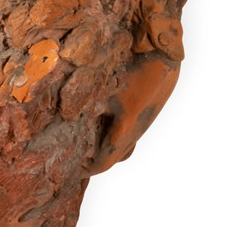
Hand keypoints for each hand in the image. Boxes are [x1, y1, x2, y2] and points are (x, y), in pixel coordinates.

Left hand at [88, 55, 179, 174]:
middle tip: (80, 159)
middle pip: (116, 157)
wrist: (163, 54)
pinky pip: (134, 133)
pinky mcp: (150, 113)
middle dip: (98, 161)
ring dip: (111, 149)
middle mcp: (137, 130)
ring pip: (127, 146)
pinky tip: (110, 122)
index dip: (90, 169)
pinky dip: (120, 136)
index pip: (106, 161)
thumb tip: (64, 116)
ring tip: (93, 143)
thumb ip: (84, 102)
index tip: (76, 171)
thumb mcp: (103, 85)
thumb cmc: (132, 68)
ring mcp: (146, 122)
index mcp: (125, 128)